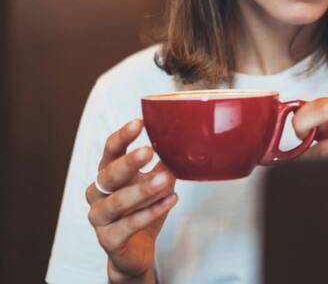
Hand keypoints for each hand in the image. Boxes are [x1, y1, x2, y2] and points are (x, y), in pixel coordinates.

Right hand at [85, 119, 177, 283]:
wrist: (136, 250)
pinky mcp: (108, 239)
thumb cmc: (143, 210)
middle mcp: (97, 193)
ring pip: (117, 201)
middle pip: (108, 175)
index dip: (122, 137)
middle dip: (128, 162)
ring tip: (166, 180)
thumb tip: (185, 140)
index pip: (110, 151)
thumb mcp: (157, 182)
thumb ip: (165, 163)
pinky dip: (150, 212)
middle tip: (148, 151)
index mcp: (107, 174)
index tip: (139, 122)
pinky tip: (170, 201)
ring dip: (142, 190)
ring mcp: (99, 217)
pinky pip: (128, 225)